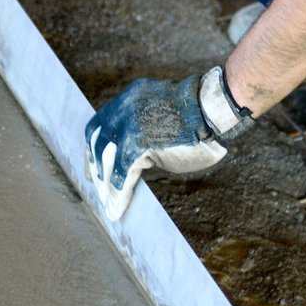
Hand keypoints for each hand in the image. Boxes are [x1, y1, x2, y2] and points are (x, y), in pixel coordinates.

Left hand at [84, 67, 253, 220]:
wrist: (211, 109)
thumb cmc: (197, 114)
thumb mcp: (162, 112)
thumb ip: (144, 127)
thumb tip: (134, 154)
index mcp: (129, 97)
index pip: (100, 124)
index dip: (94, 145)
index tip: (93, 161)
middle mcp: (124, 109)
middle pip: (98, 142)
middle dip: (95, 166)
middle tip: (95, 184)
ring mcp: (129, 126)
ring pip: (108, 160)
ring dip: (106, 184)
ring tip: (107, 202)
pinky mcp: (138, 145)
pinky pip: (122, 173)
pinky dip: (118, 193)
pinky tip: (117, 208)